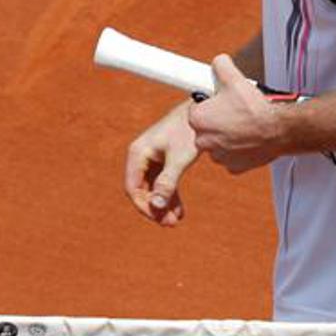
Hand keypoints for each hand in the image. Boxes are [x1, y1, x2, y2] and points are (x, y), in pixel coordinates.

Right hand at [124, 101, 198, 224]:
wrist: (203, 111)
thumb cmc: (189, 132)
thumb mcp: (179, 159)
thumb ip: (167, 183)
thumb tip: (157, 206)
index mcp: (137, 153)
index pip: (133, 188)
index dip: (144, 206)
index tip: (159, 218)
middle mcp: (140, 156)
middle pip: (142, 190)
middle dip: (155, 208)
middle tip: (171, 224)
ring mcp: (152, 158)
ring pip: (153, 188)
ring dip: (163, 205)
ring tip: (175, 221)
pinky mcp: (164, 160)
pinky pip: (162, 183)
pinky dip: (170, 196)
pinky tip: (179, 211)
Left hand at [189, 54, 286, 172]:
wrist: (278, 130)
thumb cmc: (255, 109)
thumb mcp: (234, 77)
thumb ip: (220, 65)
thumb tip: (218, 62)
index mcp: (198, 119)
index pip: (197, 108)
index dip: (211, 103)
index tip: (222, 101)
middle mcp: (204, 140)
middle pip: (207, 127)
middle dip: (219, 120)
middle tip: (236, 111)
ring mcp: (219, 155)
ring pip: (219, 142)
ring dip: (228, 134)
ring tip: (245, 124)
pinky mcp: (233, 166)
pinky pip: (232, 156)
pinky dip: (239, 148)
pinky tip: (250, 138)